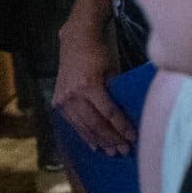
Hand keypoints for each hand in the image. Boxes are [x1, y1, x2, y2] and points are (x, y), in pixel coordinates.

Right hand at [55, 16, 133, 154]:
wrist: (75, 40)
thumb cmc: (98, 53)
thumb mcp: (112, 69)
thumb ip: (116, 91)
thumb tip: (128, 113)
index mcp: (89, 86)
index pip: (109, 113)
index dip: (122, 127)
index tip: (133, 138)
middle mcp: (73, 96)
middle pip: (95, 124)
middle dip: (111, 139)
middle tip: (124, 151)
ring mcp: (63, 100)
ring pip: (83, 127)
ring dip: (99, 141)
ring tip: (112, 152)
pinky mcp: (58, 103)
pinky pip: (73, 124)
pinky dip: (85, 135)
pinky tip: (95, 145)